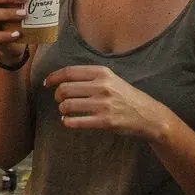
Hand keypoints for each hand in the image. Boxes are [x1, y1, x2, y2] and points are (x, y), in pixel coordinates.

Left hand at [44, 64, 158, 135]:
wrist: (147, 115)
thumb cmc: (126, 96)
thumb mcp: (111, 79)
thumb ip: (90, 77)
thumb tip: (62, 78)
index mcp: (102, 72)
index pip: (69, 72)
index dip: (54, 77)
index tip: (47, 83)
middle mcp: (102, 86)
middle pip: (65, 88)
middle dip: (57, 96)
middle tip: (58, 100)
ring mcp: (103, 104)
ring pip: (68, 105)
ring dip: (62, 109)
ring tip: (64, 111)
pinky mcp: (105, 121)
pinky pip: (76, 122)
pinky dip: (67, 122)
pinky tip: (68, 122)